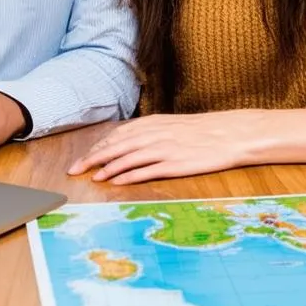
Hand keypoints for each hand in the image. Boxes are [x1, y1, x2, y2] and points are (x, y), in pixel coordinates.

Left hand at [67, 112, 257, 183]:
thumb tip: (128, 143)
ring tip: (92, 177)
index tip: (83, 158)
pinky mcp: (174, 163)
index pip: (118, 134)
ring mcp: (164, 148)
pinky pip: (146, 170)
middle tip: (75, 170)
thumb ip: (151, 132)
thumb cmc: (202, 132)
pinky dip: (128, 175)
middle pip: (117, 145)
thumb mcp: (172, 126)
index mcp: (153, 123)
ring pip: (127, 157)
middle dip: (93, 158)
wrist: (229, 134)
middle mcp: (155, 133)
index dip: (98, 146)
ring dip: (107, 167)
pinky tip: (116, 182)